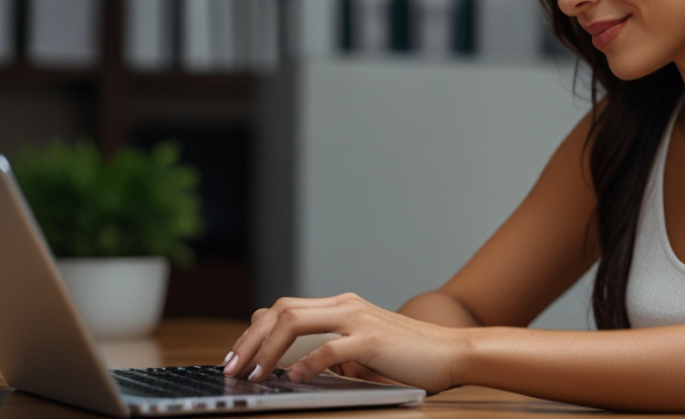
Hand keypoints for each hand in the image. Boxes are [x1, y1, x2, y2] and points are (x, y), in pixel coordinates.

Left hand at [222, 293, 464, 393]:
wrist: (453, 353)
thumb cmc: (408, 358)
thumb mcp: (361, 352)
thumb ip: (332, 353)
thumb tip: (292, 369)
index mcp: (341, 306)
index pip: (283, 308)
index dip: (254, 331)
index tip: (236, 357)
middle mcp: (345, 306)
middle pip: (280, 310)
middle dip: (249, 339)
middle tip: (231, 366)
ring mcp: (358, 320)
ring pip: (294, 322)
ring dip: (266, 350)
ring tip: (252, 373)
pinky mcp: (372, 340)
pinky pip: (328, 348)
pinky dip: (305, 364)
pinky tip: (292, 378)